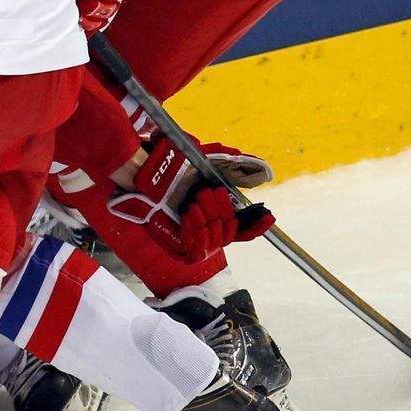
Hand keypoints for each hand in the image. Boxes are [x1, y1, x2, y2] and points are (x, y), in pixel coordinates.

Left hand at [107, 142, 275, 260]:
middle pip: (228, 232)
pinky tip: (189, 215)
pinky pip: (196, 250)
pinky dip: (196, 231)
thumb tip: (260, 169)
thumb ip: (233, 164)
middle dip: (221, 212)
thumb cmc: (172, 163)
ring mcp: (189, 239)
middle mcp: (203, 228)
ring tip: (194, 202)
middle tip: (208, 193)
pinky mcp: (174, 246)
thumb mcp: (206, 160)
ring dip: (208, 219)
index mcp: (213, 213)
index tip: (267, 215)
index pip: (242, 230)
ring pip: (215, 240)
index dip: (256, 226)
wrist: (143, 168)